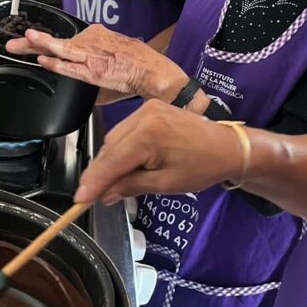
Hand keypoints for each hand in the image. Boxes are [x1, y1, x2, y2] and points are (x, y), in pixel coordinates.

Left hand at [5, 24, 188, 100]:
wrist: (153, 70)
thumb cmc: (138, 65)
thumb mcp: (114, 53)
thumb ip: (95, 60)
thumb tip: (82, 74)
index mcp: (96, 35)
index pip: (66, 38)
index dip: (45, 41)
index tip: (31, 41)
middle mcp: (91, 42)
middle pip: (58, 41)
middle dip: (33, 41)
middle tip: (13, 42)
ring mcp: (92, 56)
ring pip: (61, 49)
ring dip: (40, 46)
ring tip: (21, 43)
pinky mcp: (95, 71)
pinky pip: (73, 67)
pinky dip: (58, 64)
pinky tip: (44, 62)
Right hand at [74, 99, 242, 203]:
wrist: (228, 146)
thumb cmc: (203, 167)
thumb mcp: (165, 184)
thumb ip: (130, 186)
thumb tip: (104, 195)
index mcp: (148, 134)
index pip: (111, 162)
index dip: (93, 183)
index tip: (78, 200)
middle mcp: (144, 115)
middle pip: (109, 148)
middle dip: (103, 173)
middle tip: (99, 197)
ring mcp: (147, 108)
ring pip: (115, 139)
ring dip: (113, 160)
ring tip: (120, 182)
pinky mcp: (151, 106)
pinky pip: (127, 130)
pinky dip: (124, 148)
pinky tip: (130, 163)